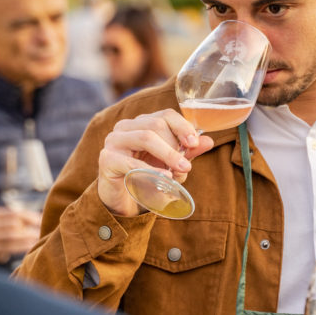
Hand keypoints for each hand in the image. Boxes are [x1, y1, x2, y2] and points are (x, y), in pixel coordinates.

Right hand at [0, 206, 41, 264]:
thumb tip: (43, 216)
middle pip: (14, 224)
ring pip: (12, 236)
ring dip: (28, 237)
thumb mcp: (7, 222)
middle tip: (41, 231)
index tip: (41, 220)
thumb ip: (20, 218)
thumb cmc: (3, 232)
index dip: (30, 216)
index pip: (15, 213)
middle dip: (29, 228)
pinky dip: (23, 246)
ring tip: (38, 238)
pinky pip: (10, 248)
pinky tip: (32, 246)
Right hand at [96, 109, 213, 216]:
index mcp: (142, 123)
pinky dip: (150, 170)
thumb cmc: (145, 177)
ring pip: (145, 137)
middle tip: (186, 165)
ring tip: (180, 170)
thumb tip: (208, 141)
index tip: (194, 143)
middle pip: (156, 124)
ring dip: (167, 154)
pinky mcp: (107, 158)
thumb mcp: (169, 164)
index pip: (165, 115)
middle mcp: (126, 127)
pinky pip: (131, 161)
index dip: (182, 126)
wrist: (121, 199)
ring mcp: (114, 140)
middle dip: (175, 145)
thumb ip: (186, 152)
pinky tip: (164, 178)